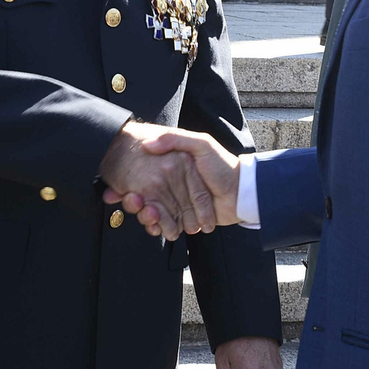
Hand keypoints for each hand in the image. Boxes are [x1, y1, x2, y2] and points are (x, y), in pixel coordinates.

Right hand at [99, 121, 218, 240]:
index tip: (125, 188)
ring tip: (148, 215)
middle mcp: (172, 183)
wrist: (242, 193)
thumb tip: (148, 144)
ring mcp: (177, 202)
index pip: (144, 175)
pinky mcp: (184, 219)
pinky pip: (165, 225)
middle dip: (136, 202)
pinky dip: (158, 228)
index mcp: (172, 165)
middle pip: (144, 195)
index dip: (131, 182)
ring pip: (152, 211)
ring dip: (146, 216)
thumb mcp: (201, 144)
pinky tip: (155, 228)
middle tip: (133, 201)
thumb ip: (176, 140)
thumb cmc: (223, 166)